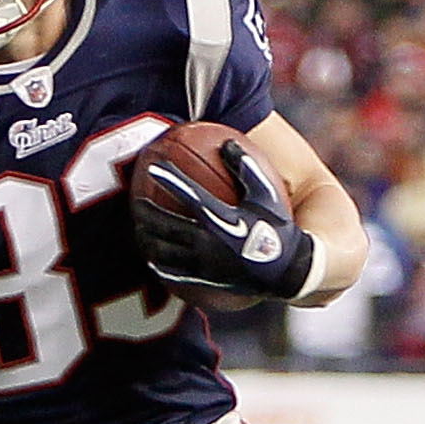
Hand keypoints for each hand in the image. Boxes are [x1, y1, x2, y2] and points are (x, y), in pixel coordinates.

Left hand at [133, 140, 317, 301]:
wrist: (288, 272)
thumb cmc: (278, 228)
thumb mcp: (266, 194)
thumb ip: (246, 167)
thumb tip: (226, 142)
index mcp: (222, 219)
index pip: (188, 195)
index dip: (169, 178)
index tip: (153, 165)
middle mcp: (207, 243)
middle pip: (165, 225)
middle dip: (146, 212)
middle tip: (136, 202)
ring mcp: (203, 265)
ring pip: (163, 251)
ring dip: (147, 239)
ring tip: (139, 230)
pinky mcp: (203, 281)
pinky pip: (173, 273)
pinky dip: (158, 264)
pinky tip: (152, 258)